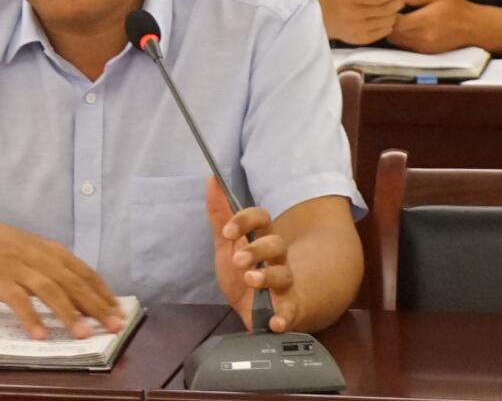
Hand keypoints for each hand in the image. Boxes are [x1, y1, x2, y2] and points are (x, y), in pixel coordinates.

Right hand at [0, 216, 122, 339]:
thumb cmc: (10, 248)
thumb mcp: (39, 252)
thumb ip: (60, 270)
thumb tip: (87, 294)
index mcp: (54, 252)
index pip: (86, 273)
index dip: (103, 293)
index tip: (119, 311)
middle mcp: (42, 259)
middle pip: (74, 284)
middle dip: (96, 306)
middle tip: (113, 326)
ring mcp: (22, 269)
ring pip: (50, 291)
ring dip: (68, 314)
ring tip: (83, 334)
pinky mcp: (1, 280)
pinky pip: (18, 300)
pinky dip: (30, 317)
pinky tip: (40, 334)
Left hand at [205, 177, 299, 331]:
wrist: (255, 313)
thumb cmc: (241, 273)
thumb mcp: (226, 245)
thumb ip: (219, 215)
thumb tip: (211, 179)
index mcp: (260, 239)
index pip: (262, 218)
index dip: (246, 220)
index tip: (227, 231)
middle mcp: (275, 259)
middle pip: (276, 244)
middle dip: (257, 249)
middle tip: (237, 260)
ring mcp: (282, 284)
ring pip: (283, 274)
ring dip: (267, 276)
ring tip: (249, 280)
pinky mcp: (286, 310)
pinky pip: (290, 312)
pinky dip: (283, 317)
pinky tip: (275, 321)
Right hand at [317, 0, 408, 44]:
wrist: (324, 17)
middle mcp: (353, 14)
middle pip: (387, 9)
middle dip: (398, 1)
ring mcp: (357, 29)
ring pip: (388, 21)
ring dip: (394, 13)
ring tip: (390, 6)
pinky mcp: (361, 39)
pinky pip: (384, 31)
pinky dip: (388, 23)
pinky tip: (384, 17)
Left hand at [389, 0, 480, 52]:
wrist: (475, 28)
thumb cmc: (457, 8)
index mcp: (425, 21)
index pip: (396, 23)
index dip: (388, 15)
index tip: (389, 6)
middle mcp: (423, 37)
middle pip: (393, 34)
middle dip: (387, 24)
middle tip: (389, 12)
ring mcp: (424, 47)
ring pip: (397, 42)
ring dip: (393, 32)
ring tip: (397, 19)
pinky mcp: (426, 52)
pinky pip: (406, 46)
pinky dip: (401, 38)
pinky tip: (406, 28)